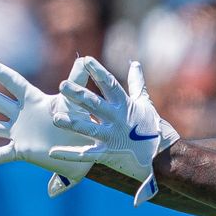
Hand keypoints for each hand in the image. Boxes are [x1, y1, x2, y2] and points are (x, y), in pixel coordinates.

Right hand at [0, 56, 95, 194]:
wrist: (86, 149)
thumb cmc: (82, 122)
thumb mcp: (76, 102)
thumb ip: (77, 81)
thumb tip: (86, 59)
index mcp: (34, 100)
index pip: (13, 82)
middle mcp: (23, 114)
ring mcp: (20, 132)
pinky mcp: (22, 150)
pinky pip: (0, 154)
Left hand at [50, 57, 179, 204]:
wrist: (162, 155)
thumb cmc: (151, 126)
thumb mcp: (144, 102)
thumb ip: (136, 83)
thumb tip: (135, 63)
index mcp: (124, 104)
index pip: (110, 84)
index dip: (99, 72)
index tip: (86, 60)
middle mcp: (117, 119)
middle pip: (95, 104)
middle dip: (79, 95)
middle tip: (62, 85)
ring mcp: (111, 136)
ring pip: (88, 128)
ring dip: (72, 123)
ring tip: (56, 117)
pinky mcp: (107, 154)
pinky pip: (85, 154)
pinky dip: (69, 154)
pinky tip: (53, 152)